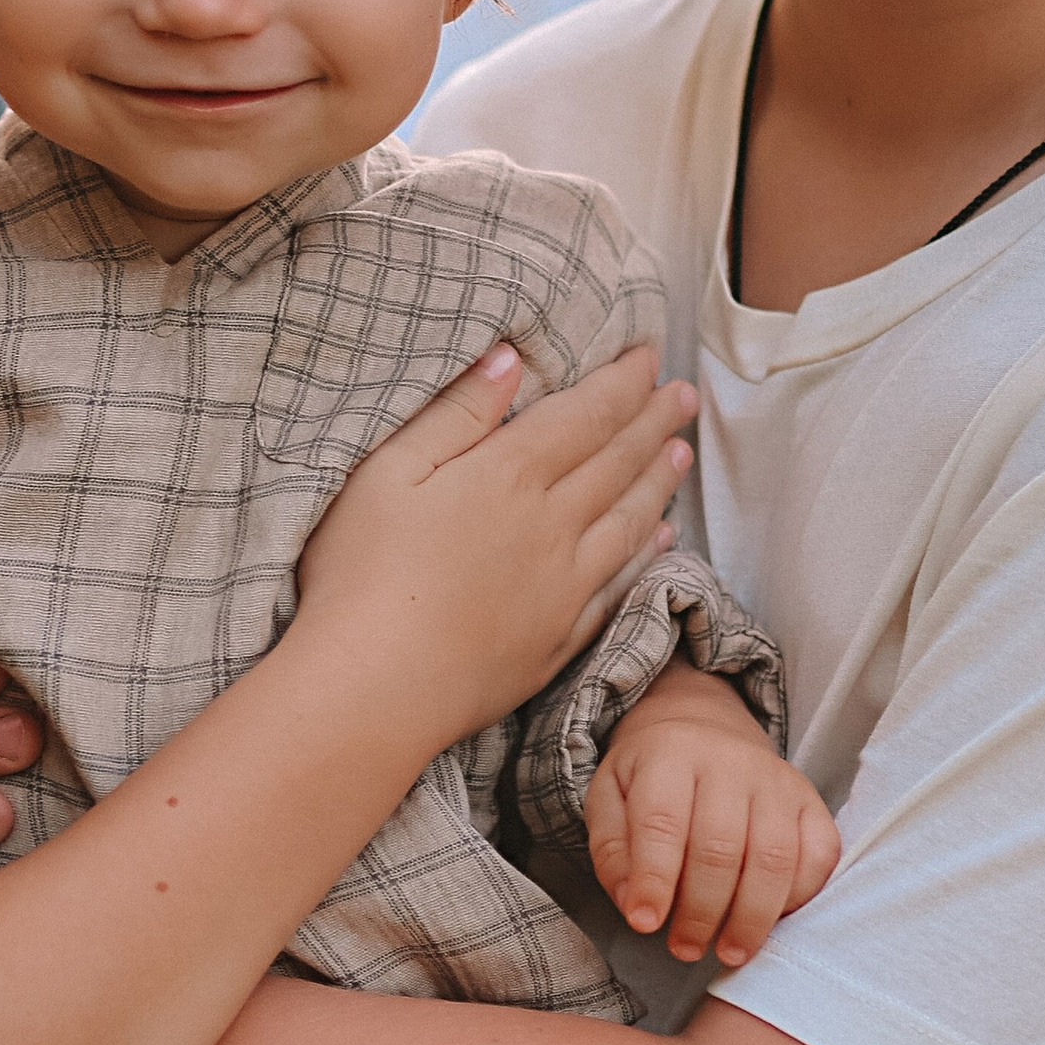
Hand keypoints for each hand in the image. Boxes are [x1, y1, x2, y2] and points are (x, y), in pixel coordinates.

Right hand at [295, 343, 696, 754]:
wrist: (373, 687)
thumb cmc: (360, 574)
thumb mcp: (388, 472)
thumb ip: (455, 415)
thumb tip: (509, 359)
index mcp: (507, 476)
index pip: (583, 416)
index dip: (622, 383)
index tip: (648, 357)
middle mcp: (551, 526)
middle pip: (616, 463)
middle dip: (653, 423)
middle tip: (684, 397)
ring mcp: (562, 587)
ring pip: (629, 521)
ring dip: (660, 481)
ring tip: (682, 453)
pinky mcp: (557, 640)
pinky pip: (619, 585)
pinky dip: (646, 555)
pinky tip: (661, 538)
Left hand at [586, 659, 839, 967]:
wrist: (705, 732)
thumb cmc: (650, 780)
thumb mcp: (609, 800)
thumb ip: (613, 852)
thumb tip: (636, 906)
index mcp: (670, 754)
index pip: (662, 823)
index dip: (654, 881)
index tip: (644, 924)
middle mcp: (730, 762)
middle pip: (721, 847)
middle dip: (701, 911)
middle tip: (684, 948)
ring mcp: (778, 781)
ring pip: (774, 858)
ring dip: (751, 917)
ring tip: (728, 951)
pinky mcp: (811, 802)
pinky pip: (819, 856)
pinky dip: (798, 899)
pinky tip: (771, 922)